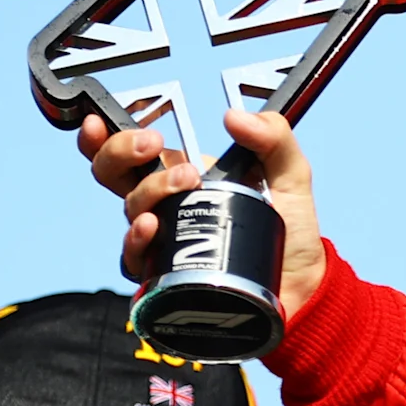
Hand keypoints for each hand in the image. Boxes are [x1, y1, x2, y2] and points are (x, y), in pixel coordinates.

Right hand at [77, 110, 329, 321]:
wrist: (302, 288)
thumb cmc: (289, 233)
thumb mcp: (291, 175)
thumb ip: (274, 138)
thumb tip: (235, 117)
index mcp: (182, 175)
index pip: (132, 151)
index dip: (108, 134)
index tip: (104, 119)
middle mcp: (165, 206)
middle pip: (114, 174)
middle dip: (121, 152)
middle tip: (153, 144)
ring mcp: (163, 241)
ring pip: (130, 209)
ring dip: (149, 189)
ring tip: (185, 182)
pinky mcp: (165, 277)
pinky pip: (133, 258)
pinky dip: (136, 239)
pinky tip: (152, 227)